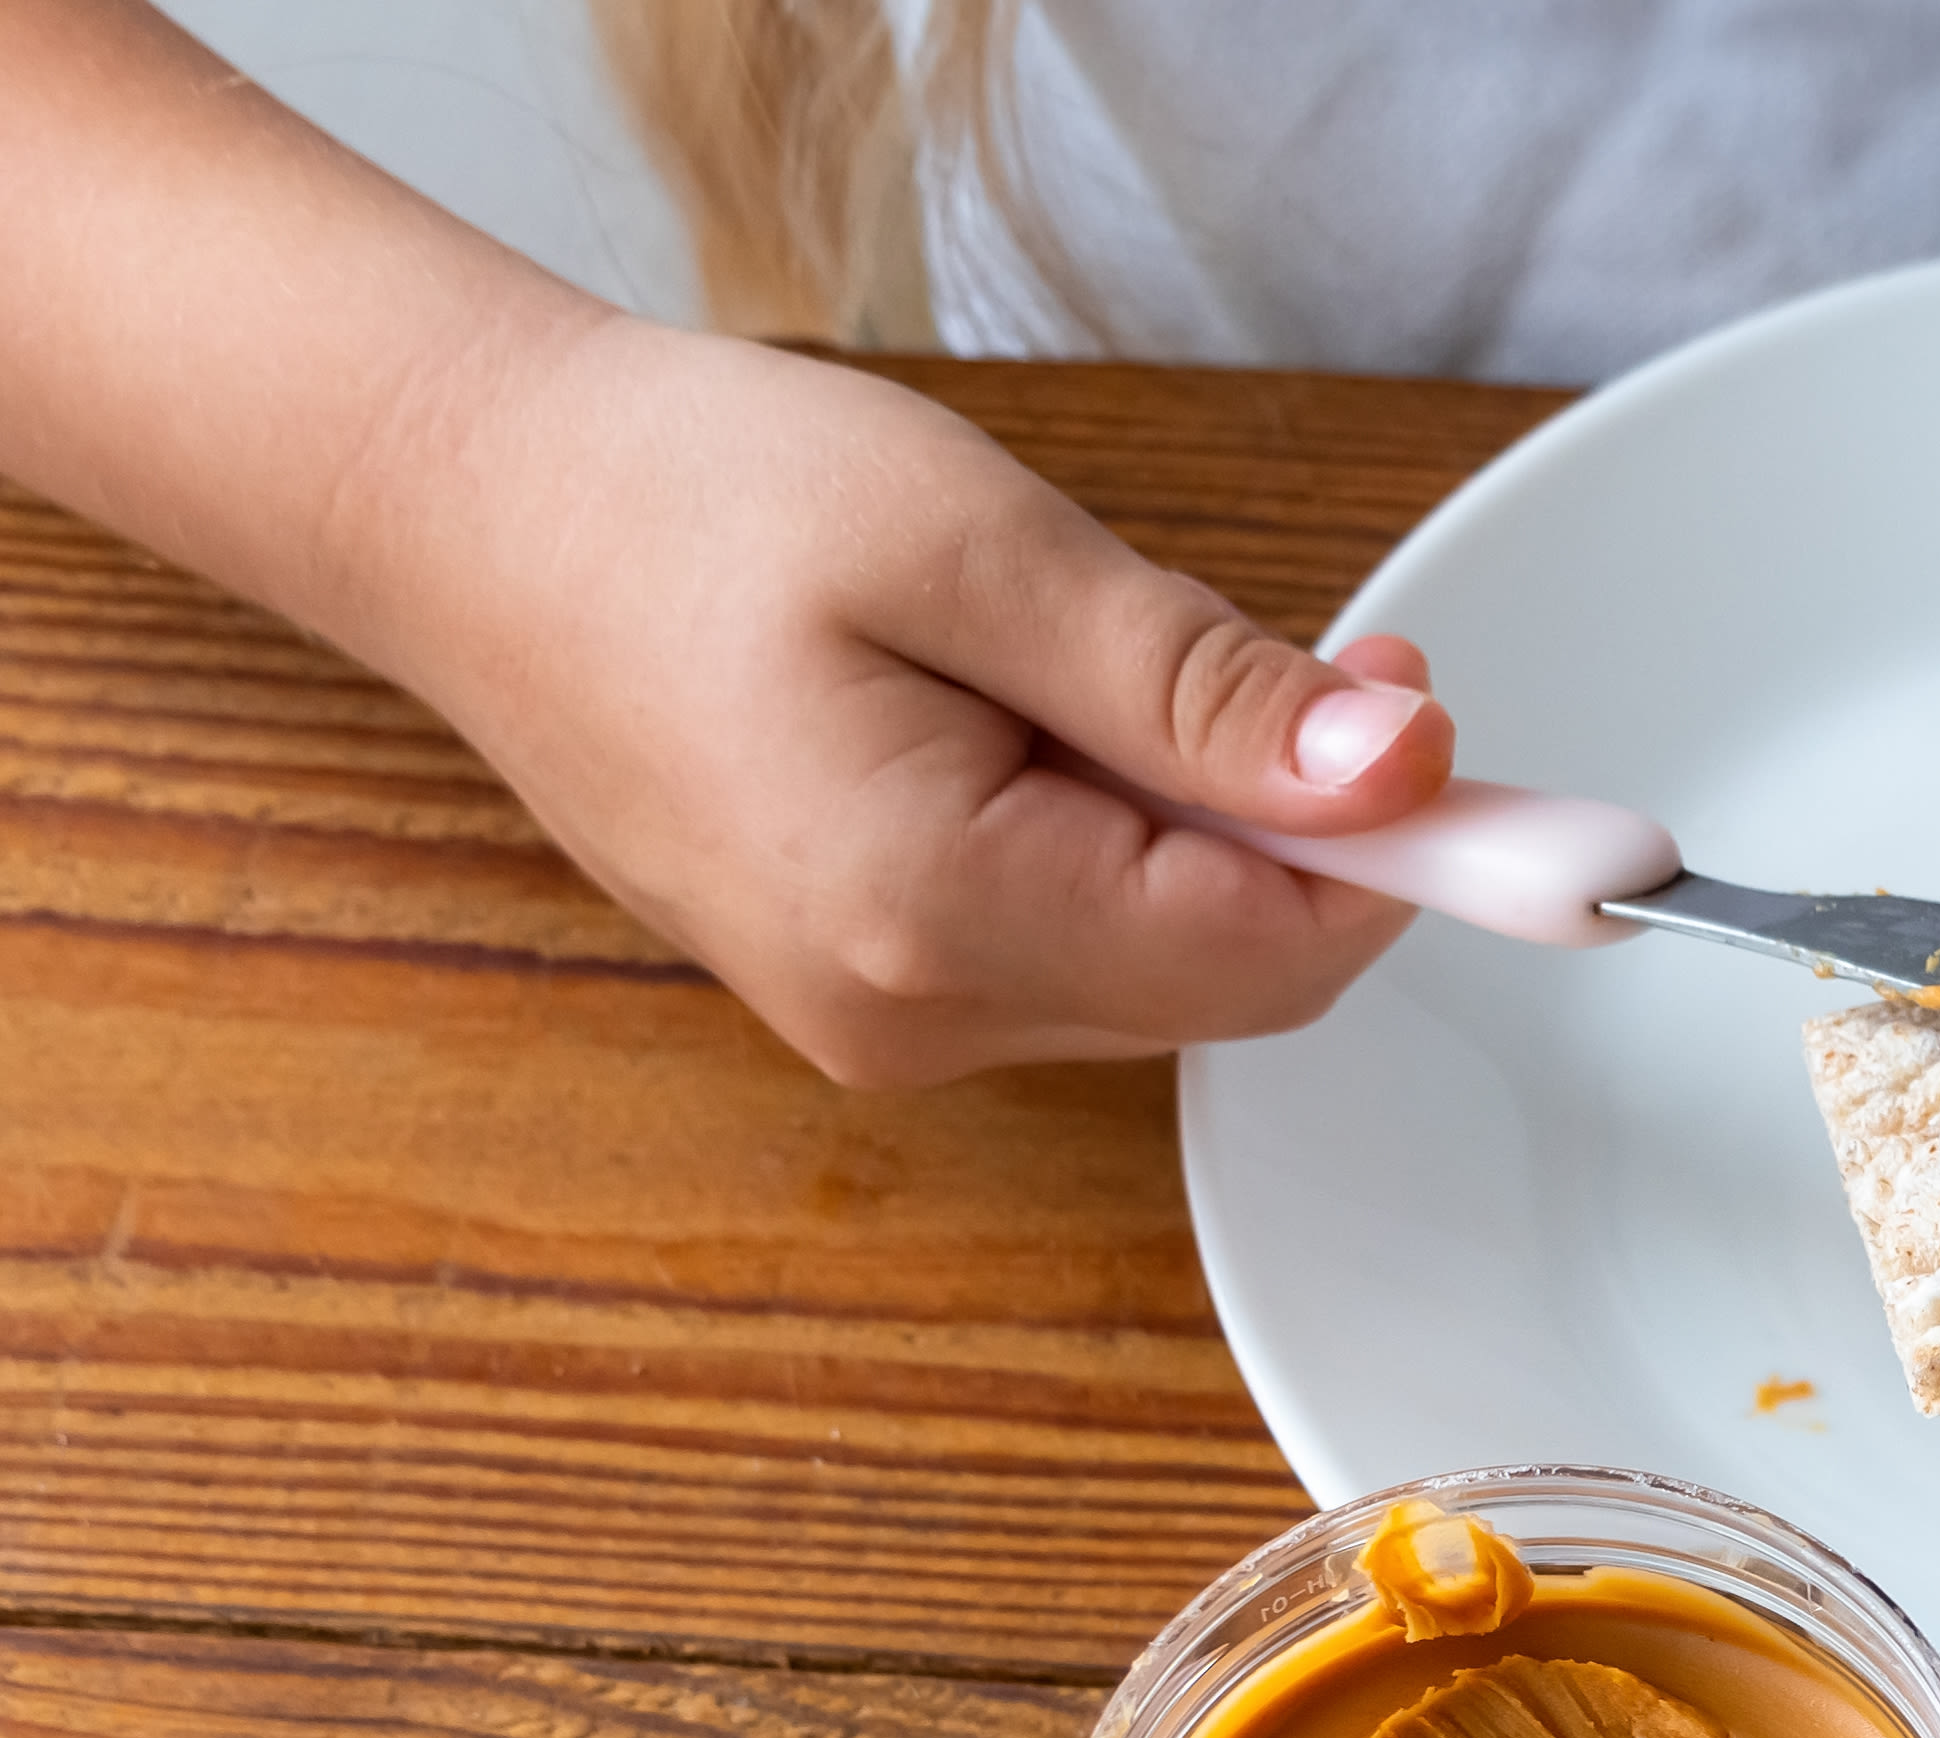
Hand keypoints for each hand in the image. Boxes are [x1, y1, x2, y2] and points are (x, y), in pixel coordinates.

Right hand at [389, 316, 1455, 1084]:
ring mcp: (881, 1025)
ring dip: (1212, 834)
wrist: (468, 508)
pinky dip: (1123, 848)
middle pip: (1235, 977)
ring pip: (1162, 967)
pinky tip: (1051, 725)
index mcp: (933, 918)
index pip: (1278, 951)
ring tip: (1112, 666)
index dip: (1407, 855)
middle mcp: (909, 1019)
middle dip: (1314, 834)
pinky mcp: (869, 991)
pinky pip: (1072, 947)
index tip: (1461, 729)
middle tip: (1332, 669)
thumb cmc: (682, 499)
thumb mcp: (976, 551)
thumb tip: (1399, 774)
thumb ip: (1196, 688)